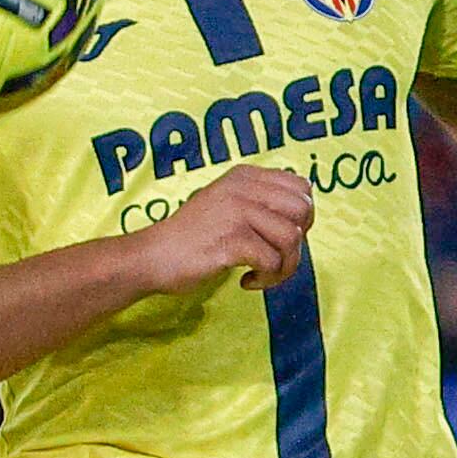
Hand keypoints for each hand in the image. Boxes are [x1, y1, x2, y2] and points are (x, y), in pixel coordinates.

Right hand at [135, 163, 313, 295]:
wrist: (153, 256)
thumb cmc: (192, 237)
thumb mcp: (225, 203)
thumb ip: (259, 201)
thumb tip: (303, 213)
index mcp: (244, 176)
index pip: (301, 187)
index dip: (302, 217)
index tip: (280, 237)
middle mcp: (243, 188)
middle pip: (303, 211)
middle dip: (298, 242)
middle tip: (275, 257)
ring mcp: (237, 212)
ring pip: (292, 239)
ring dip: (284, 267)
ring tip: (261, 275)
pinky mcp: (231, 240)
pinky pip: (272, 261)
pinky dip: (266, 278)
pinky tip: (246, 281)